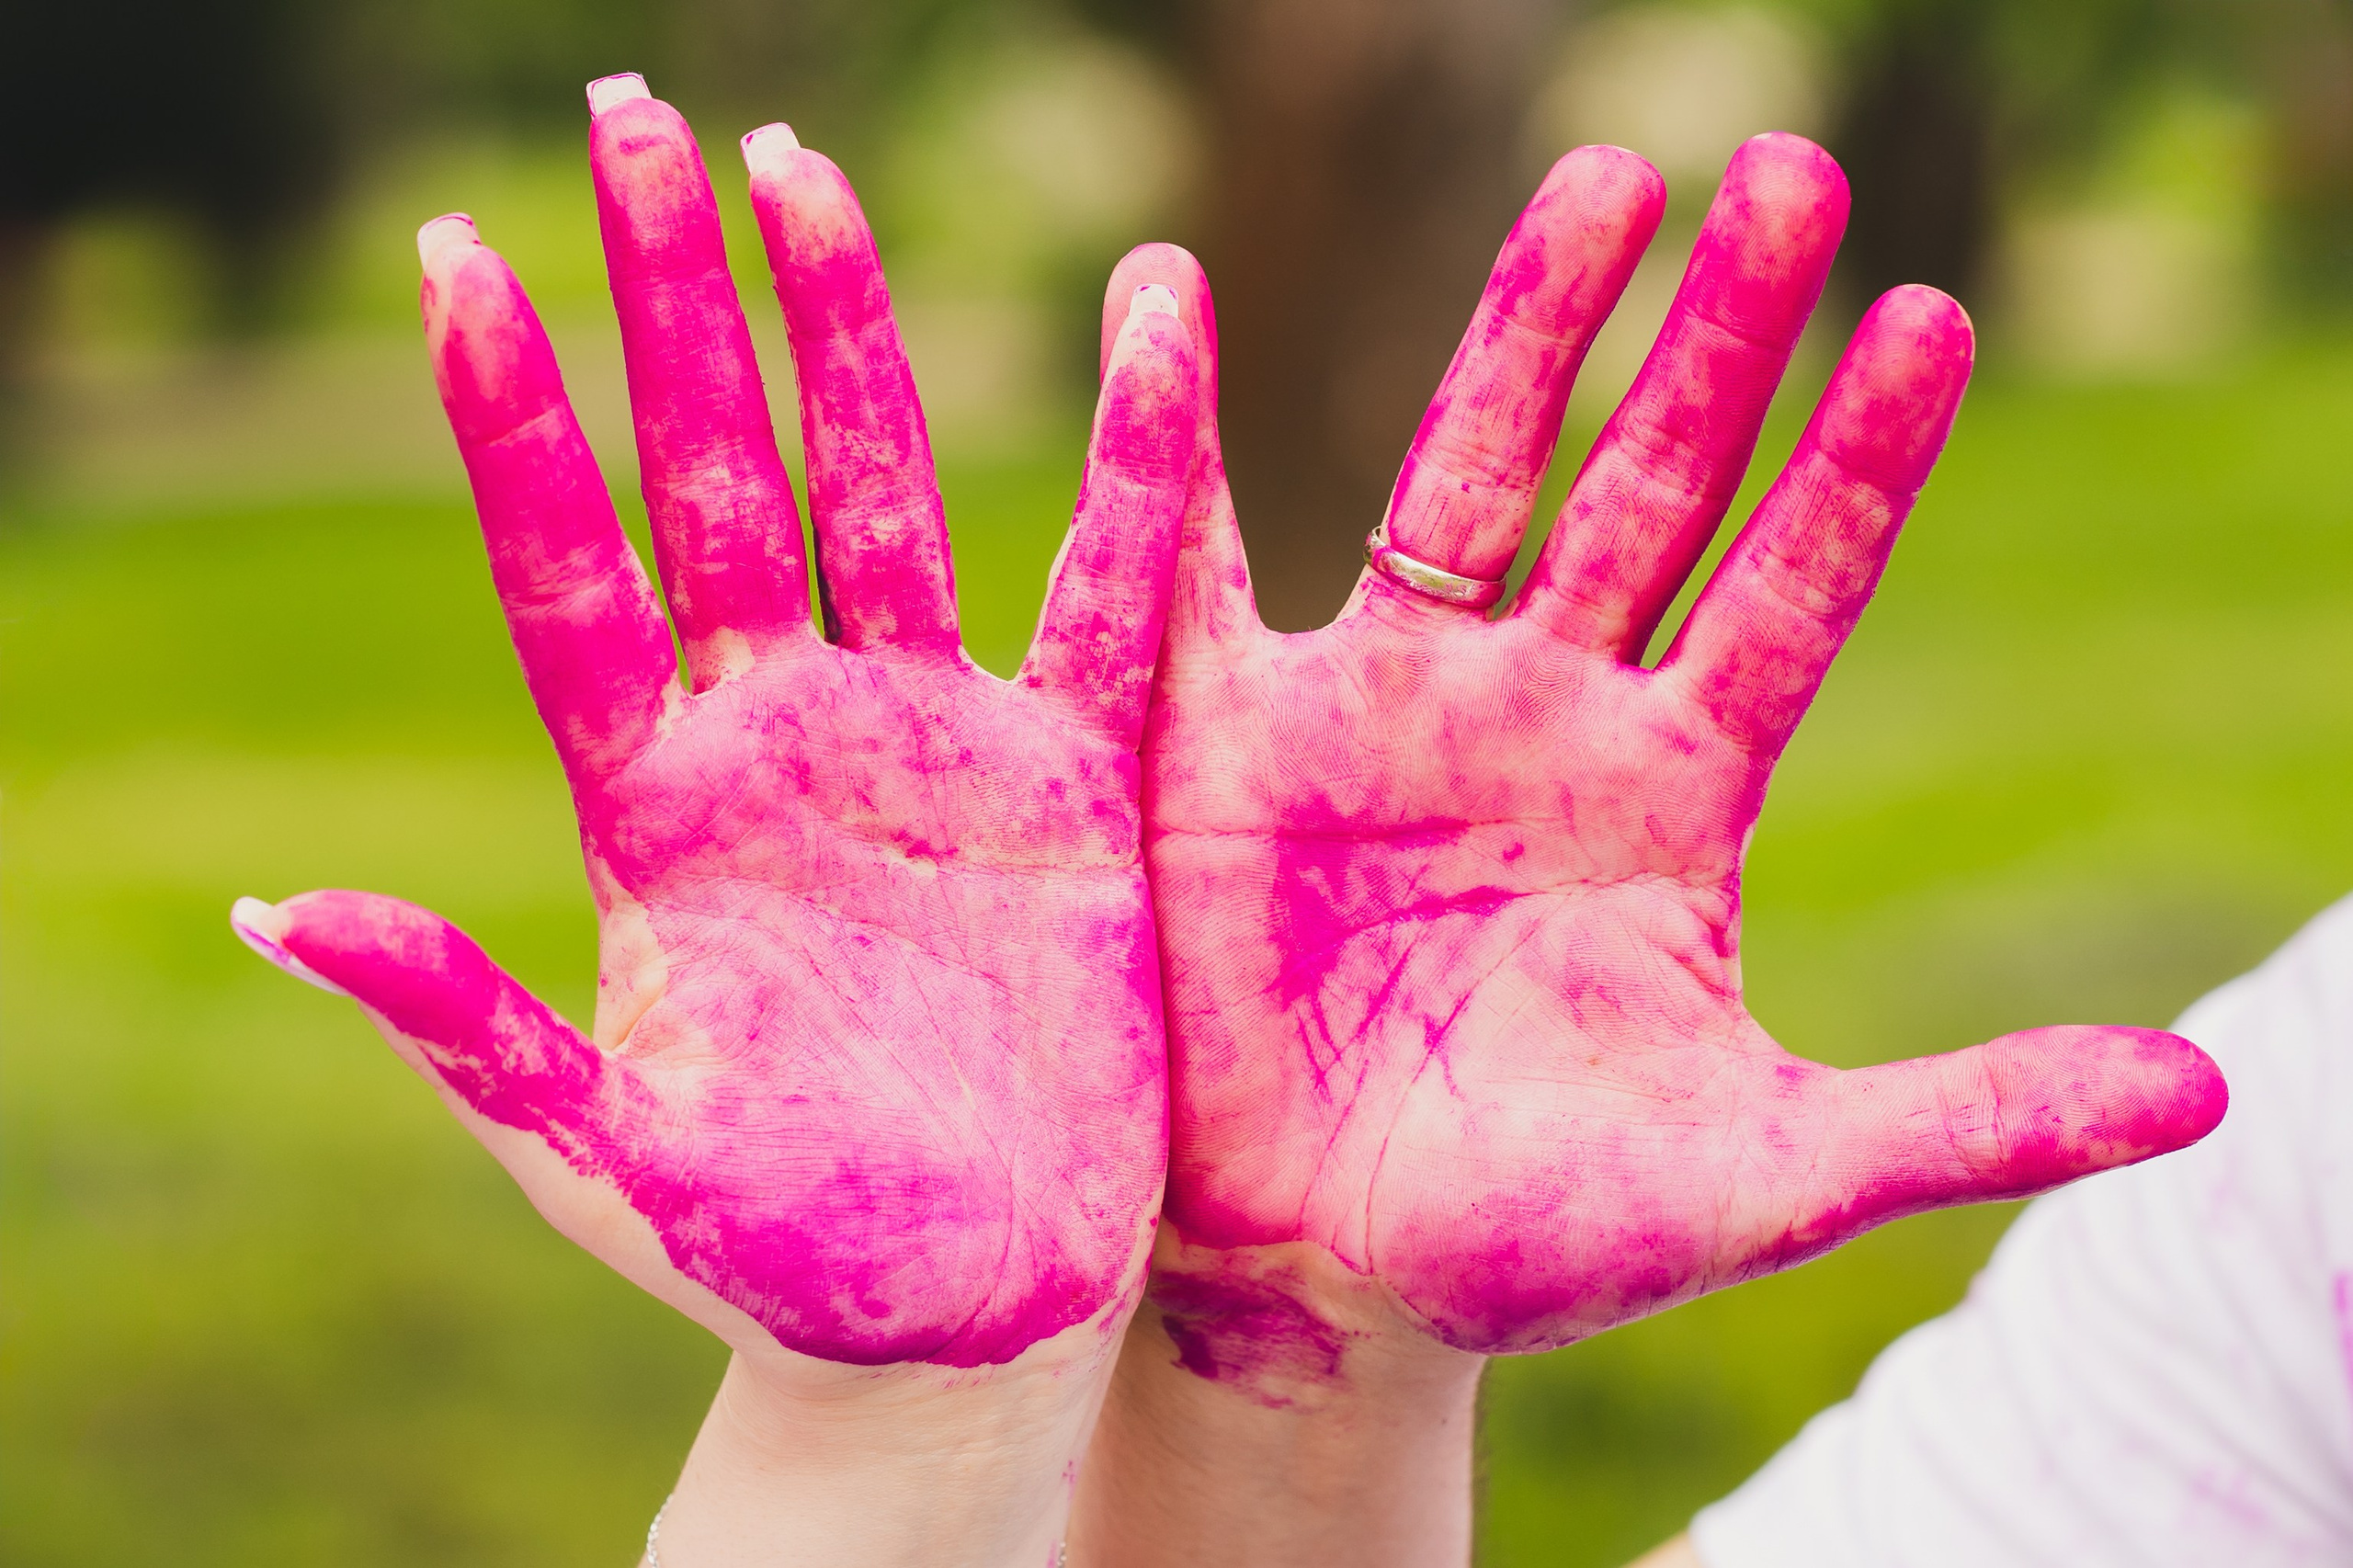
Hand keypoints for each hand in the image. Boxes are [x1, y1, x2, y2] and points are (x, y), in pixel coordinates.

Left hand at [230, 77, 1196, 1564]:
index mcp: (661, 815)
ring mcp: (926, 746)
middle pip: (716, 480)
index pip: (571, 577)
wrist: (953, 1319)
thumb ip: (478, 1032)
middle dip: (672, 304)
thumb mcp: (607, 1162)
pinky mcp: (1064, 783)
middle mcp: (785, 743)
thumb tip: (287, 917)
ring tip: (794, 166)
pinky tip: (1157, 317)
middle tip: (636, 116)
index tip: (460, 262)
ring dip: (843, 331)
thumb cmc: (770, 1265)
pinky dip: (1141, 464)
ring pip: (882, 495)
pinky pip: (1110, 598)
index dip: (514, 422)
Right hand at [1073, 134, 2223, 1562]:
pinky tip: (1170, 293)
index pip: (1788, 590)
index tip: (1934, 315)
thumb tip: (2212, 1094)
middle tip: (1796, 172)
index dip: (1858, 463)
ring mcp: (1384, 711)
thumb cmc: (1530, 1241)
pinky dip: (1177, 434)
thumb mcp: (1763, 1176)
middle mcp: (1538, 720)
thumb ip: (1970, 1118)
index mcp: (1671, 798)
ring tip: (1615, 179)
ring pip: (1466, 479)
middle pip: (1646, 489)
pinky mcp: (1227, 740)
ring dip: (1534, 332)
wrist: (1313, 1284)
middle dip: (1722, 340)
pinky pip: (1198, 564)